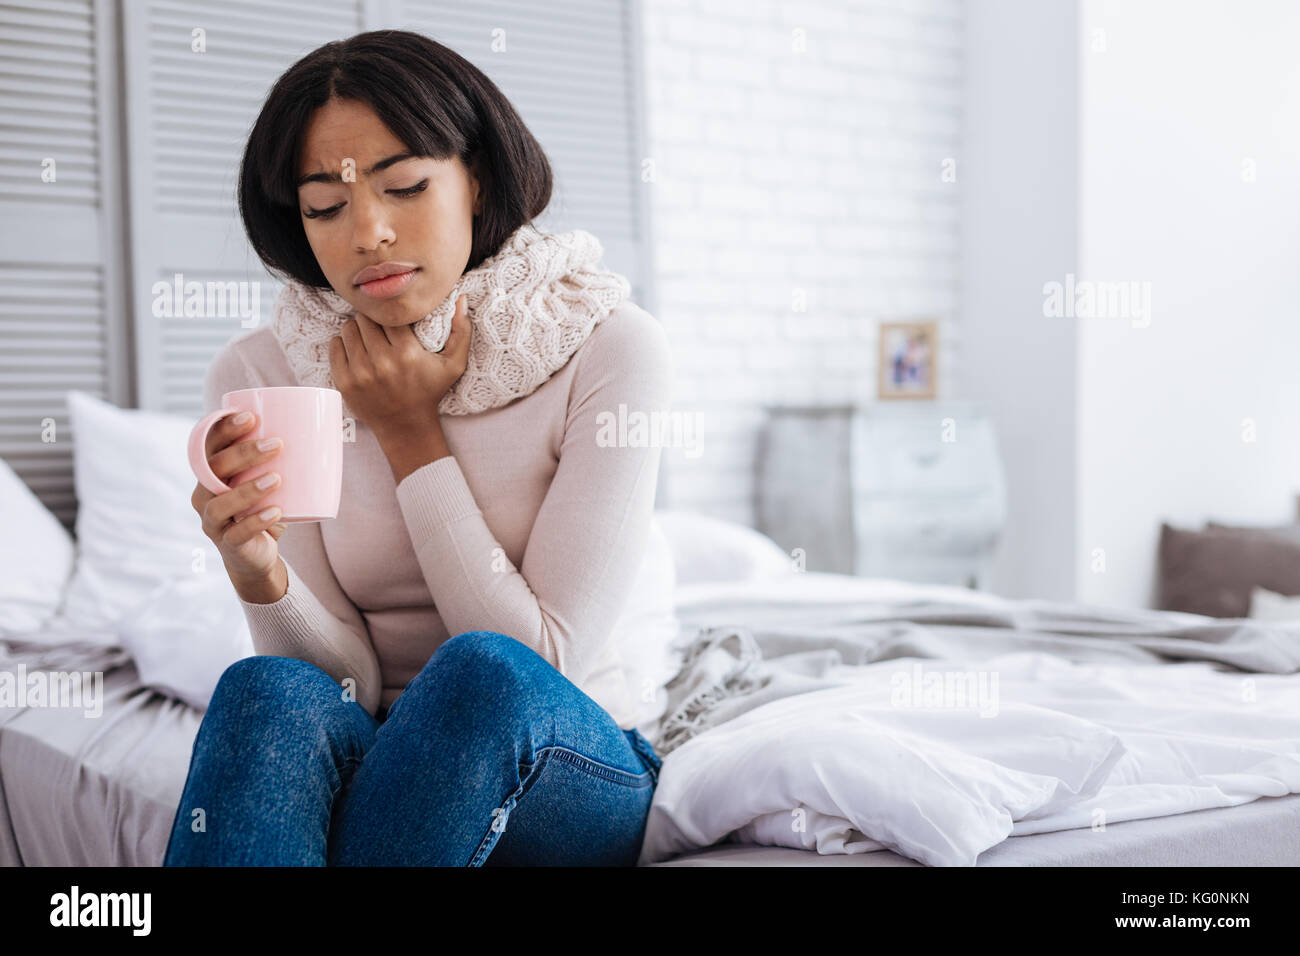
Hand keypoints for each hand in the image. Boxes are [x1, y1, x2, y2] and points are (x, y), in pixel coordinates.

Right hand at [191, 411, 287, 583]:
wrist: (256, 553)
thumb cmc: (262, 507)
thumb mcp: (267, 481)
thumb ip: (280, 459)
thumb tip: (322, 427)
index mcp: (211, 474)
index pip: (209, 446)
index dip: (225, 430)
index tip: (251, 416)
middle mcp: (204, 495)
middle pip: (214, 470)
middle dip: (243, 454)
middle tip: (276, 444)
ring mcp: (212, 522)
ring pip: (219, 504)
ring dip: (247, 490)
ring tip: (277, 478)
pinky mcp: (228, 544)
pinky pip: (237, 534)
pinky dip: (256, 522)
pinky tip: (276, 512)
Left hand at [329, 293, 470, 435]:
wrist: (406, 427)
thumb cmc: (430, 391)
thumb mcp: (454, 364)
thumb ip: (462, 330)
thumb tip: (462, 298)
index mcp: (408, 353)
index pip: (388, 314)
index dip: (389, 315)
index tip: (392, 324)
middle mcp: (383, 362)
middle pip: (364, 319)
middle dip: (371, 321)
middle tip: (379, 331)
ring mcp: (361, 373)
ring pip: (348, 329)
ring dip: (356, 331)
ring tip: (367, 341)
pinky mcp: (345, 382)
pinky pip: (335, 346)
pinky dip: (342, 345)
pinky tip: (356, 353)